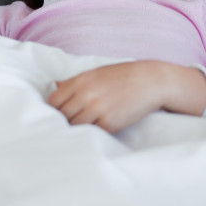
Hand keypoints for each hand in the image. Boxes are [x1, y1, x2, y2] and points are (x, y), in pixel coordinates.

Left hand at [47, 61, 205, 132]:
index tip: (58, 114)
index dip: (54, 109)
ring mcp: (97, 109)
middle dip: (63, 120)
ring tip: (79, 129)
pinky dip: (91, 132)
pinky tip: (94, 130)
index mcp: (81, 80)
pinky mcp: (109, 123)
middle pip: (62, 115)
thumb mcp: (97, 73)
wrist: (151, 81)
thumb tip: (55, 86)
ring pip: (75, 126)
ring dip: (76, 128)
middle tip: (67, 124)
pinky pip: (92, 132)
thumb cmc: (124, 76)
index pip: (54, 101)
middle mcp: (86, 94)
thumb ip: (75, 81)